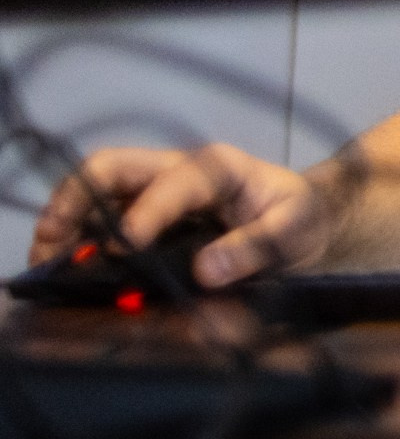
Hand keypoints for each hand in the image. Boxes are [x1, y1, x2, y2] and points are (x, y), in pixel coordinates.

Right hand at [27, 144, 336, 288]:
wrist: (313, 218)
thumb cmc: (305, 216)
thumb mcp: (295, 230)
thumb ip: (255, 248)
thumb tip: (207, 271)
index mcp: (217, 168)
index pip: (170, 184)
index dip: (145, 215)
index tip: (126, 249)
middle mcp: (180, 172)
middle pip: (113, 167)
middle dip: (76, 198)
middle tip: (52, 240)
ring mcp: (160, 192)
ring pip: (99, 190)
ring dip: (68, 219)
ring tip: (47, 256)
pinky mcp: (152, 215)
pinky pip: (105, 217)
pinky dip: (81, 237)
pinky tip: (67, 264)